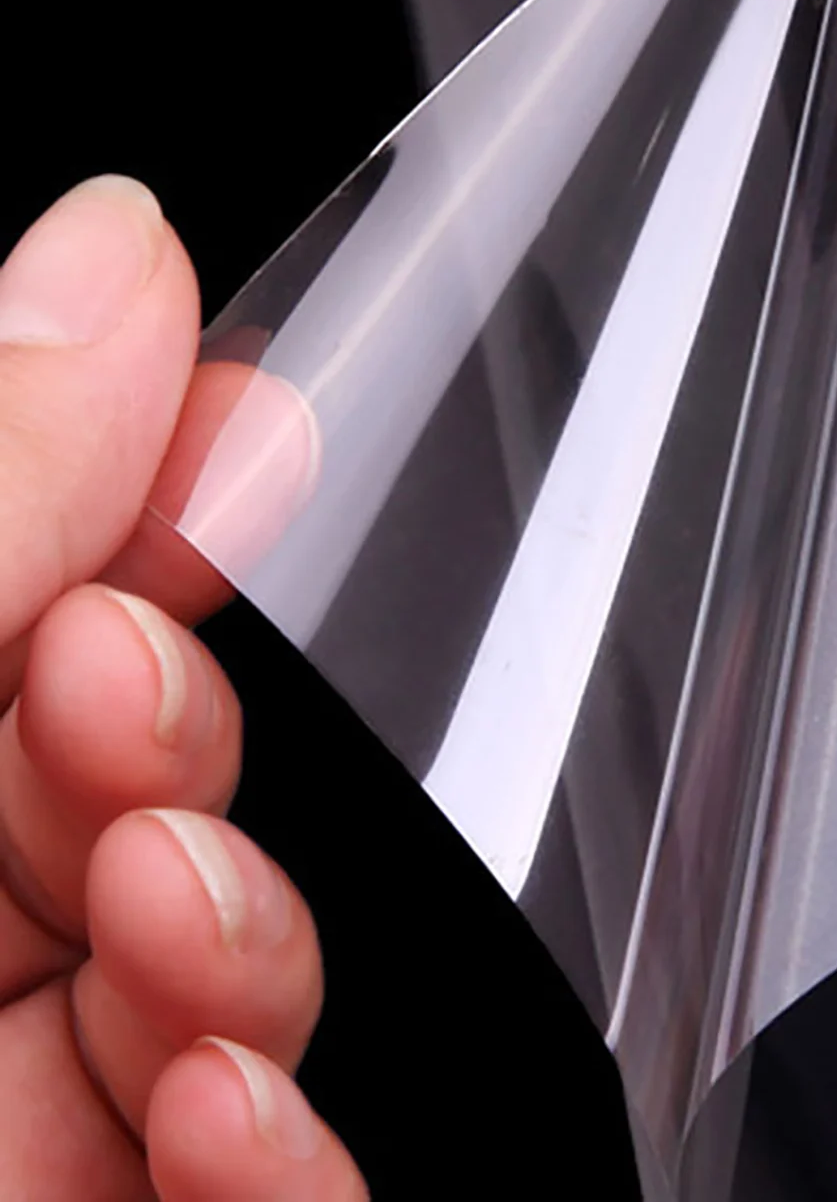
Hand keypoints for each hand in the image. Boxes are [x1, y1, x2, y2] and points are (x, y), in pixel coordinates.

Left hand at [0, 178, 366, 1198]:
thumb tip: (118, 247)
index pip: (24, 608)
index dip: (132, 510)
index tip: (216, 443)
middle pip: (128, 794)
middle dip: (170, 723)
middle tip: (114, 695)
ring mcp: (19, 1126)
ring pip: (220, 989)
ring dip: (245, 943)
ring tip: (170, 922)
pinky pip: (261, 1190)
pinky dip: (291, 1158)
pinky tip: (235, 1118)